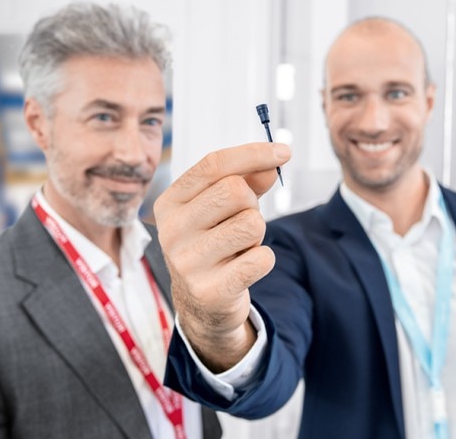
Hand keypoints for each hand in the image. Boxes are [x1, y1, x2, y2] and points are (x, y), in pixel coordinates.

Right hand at [153, 142, 290, 370]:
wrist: (201, 303)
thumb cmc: (214, 243)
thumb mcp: (222, 209)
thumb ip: (247, 181)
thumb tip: (272, 164)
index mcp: (170, 203)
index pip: (213, 165)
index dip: (253, 153)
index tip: (285, 151)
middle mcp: (171, 231)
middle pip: (235, 191)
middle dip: (252, 203)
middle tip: (242, 222)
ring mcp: (187, 263)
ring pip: (252, 224)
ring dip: (257, 234)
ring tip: (240, 247)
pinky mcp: (210, 291)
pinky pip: (261, 259)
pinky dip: (264, 259)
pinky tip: (246, 267)